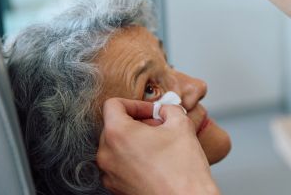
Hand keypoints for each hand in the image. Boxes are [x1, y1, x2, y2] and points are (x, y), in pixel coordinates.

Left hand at [97, 98, 219, 194]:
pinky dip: (134, 159)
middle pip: (114, 126)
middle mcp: (106, 154)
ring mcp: (109, 174)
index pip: (113, 104)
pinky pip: (120, 165)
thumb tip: (164, 110)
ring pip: (116, 146)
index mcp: (117, 133)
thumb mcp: (181, 124)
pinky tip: (156, 162)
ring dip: (135, 141)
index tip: (152, 112)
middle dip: (137, 123)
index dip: (136, 103)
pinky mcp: (115, 188)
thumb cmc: (183, 169)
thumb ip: (169, 109)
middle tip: (160, 128)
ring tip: (159, 146)